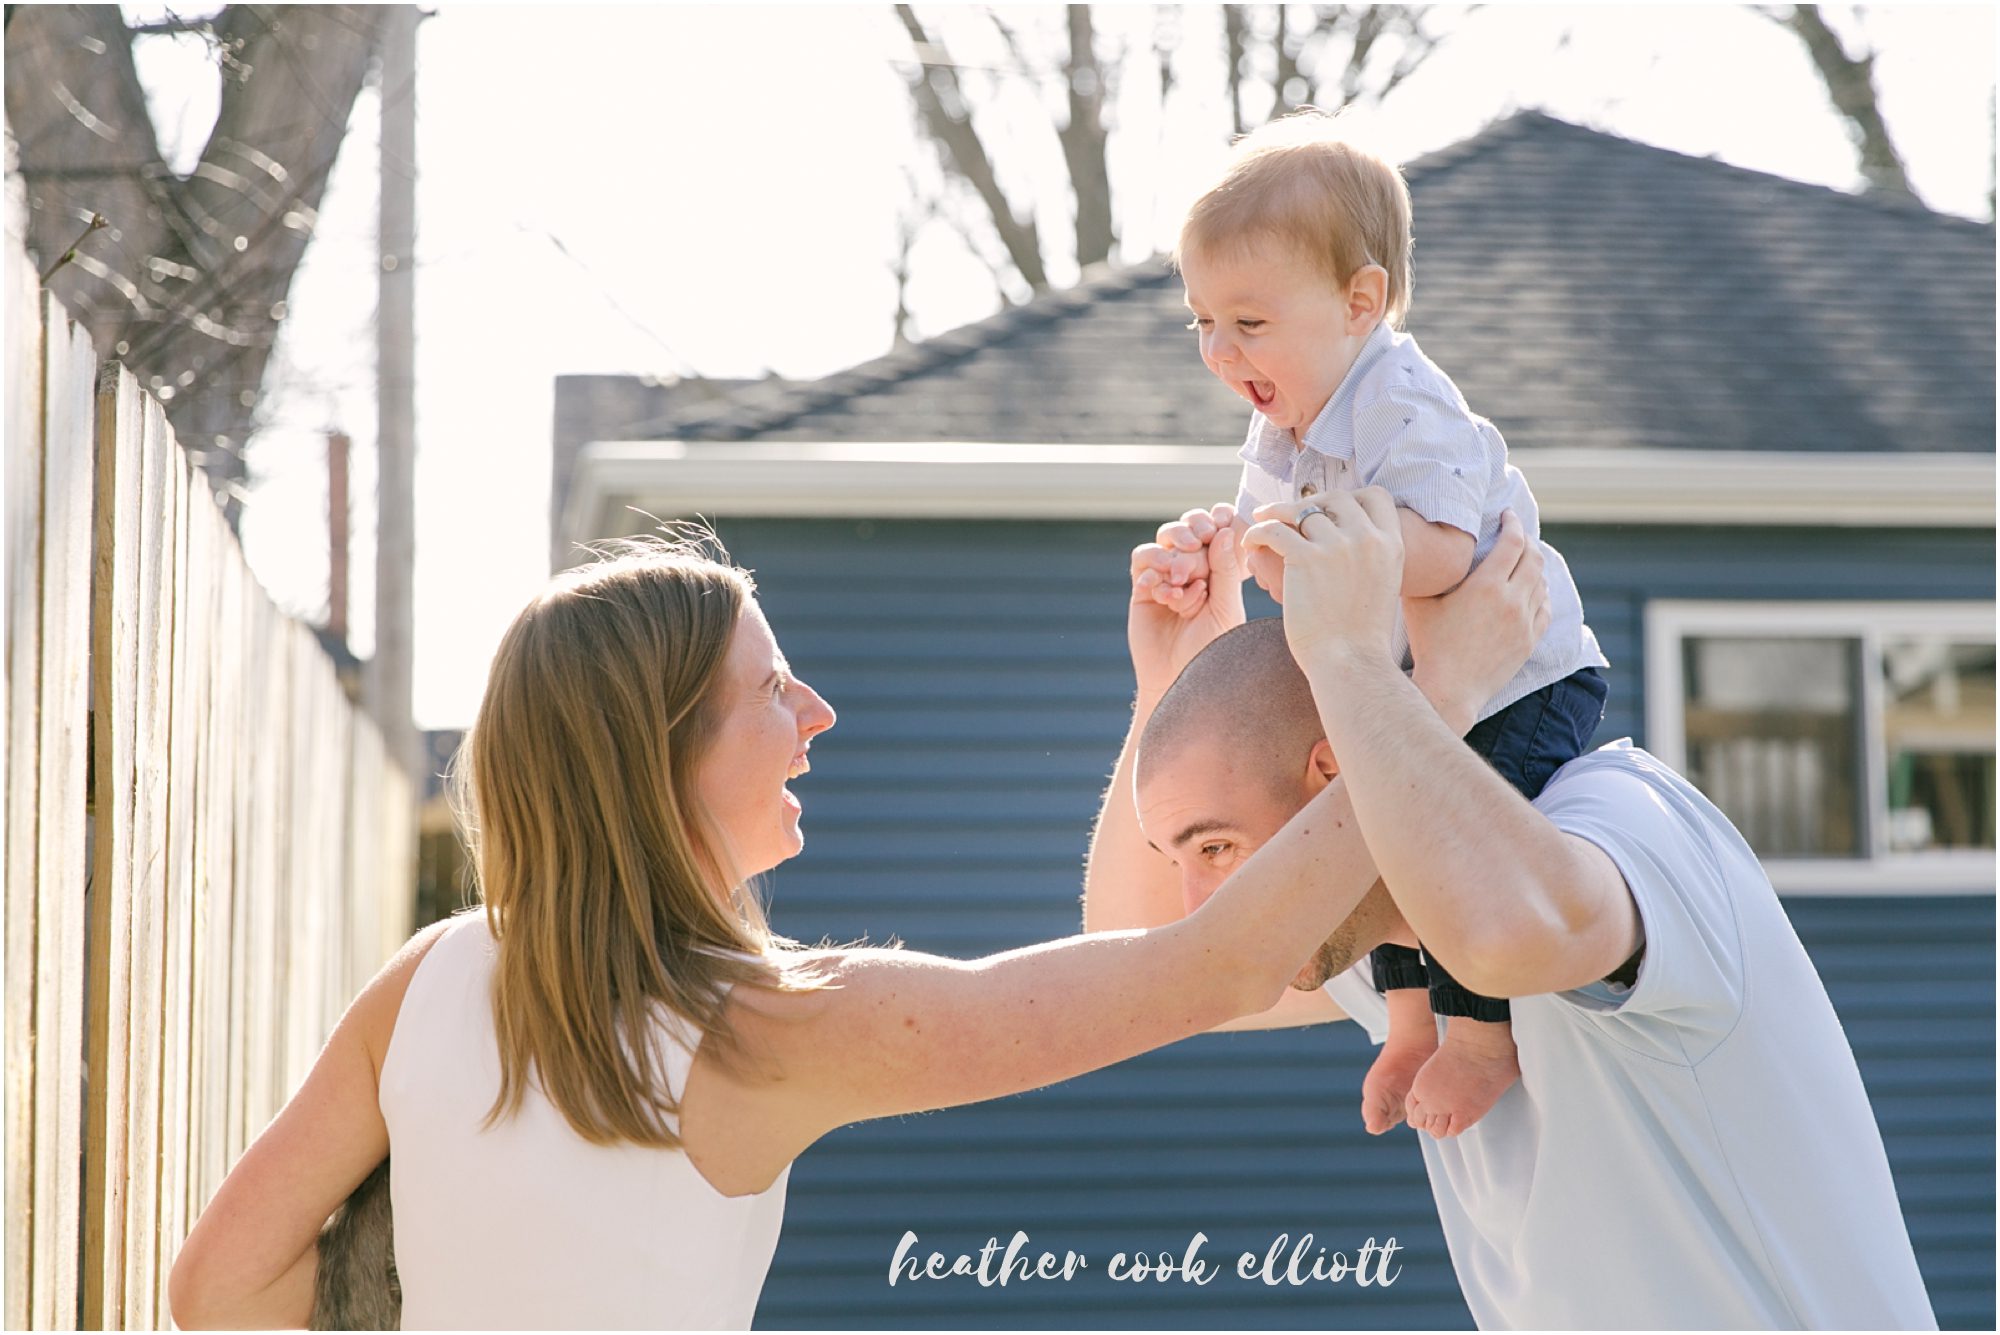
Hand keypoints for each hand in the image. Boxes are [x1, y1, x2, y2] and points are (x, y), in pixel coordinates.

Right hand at [1129, 503, 1246, 699]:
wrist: (1181, 680)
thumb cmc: (1212, 648)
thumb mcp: (1225, 607)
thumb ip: (1224, 570)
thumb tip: (1223, 531)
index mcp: (1218, 572)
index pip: (1212, 534)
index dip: (1212, 524)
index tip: (1216, 525)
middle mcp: (1191, 572)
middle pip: (1185, 533)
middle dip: (1189, 536)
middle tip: (1194, 544)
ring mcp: (1165, 580)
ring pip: (1160, 543)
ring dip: (1169, 552)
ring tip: (1177, 576)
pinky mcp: (1142, 592)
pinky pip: (1140, 566)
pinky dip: (1150, 570)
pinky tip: (1162, 592)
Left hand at [1242, 489, 1403, 675]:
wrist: (1351, 664)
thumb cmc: (1361, 637)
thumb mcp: (1382, 586)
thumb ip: (1371, 557)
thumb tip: (1347, 541)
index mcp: (1391, 544)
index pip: (1375, 496)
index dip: (1350, 497)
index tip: (1329, 508)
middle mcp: (1367, 539)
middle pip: (1336, 497)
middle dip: (1311, 501)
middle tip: (1290, 513)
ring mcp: (1337, 546)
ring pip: (1301, 510)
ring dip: (1278, 513)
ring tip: (1263, 520)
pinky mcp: (1305, 558)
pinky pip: (1275, 530)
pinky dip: (1258, 531)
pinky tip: (1250, 542)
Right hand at [1404, 510, 1550, 721]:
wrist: (1449, 690)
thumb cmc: (1428, 646)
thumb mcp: (1419, 603)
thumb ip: (1425, 573)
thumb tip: (1414, 547)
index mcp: (1486, 586)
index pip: (1513, 542)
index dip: (1513, 523)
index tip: (1507, 515)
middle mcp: (1512, 601)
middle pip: (1534, 558)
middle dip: (1527, 541)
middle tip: (1516, 535)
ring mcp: (1524, 623)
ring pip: (1542, 583)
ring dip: (1534, 568)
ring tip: (1521, 563)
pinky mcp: (1529, 642)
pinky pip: (1545, 609)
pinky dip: (1540, 594)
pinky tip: (1530, 593)